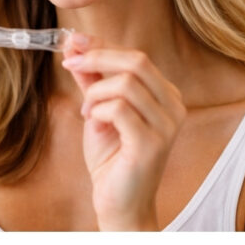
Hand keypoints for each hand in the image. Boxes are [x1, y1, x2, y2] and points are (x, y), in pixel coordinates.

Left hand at [61, 32, 185, 230]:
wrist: (119, 203)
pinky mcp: (152, 143)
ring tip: (86, 111)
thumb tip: (74, 46)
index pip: (136, 56)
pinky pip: (119, 109)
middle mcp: (173, 106)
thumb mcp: (98, 110)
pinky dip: (98, 110)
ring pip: (127, 83)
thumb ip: (91, 80)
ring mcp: (167, 125)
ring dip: (95, 92)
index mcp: (165, 95)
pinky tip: (93, 123)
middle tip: (71, 64)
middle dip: (97, 57)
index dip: (102, 44)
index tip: (72, 41)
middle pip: (137, 61)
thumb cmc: (111, 158)